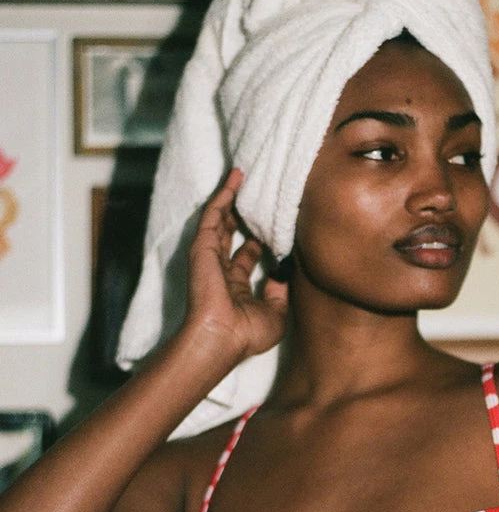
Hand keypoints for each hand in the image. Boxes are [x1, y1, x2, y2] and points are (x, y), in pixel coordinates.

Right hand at [185, 169, 288, 361]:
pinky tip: (235, 179)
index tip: (272, 224)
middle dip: (243, 214)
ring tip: (244, 174)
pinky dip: (223, 196)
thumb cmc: (246, 334)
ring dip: (231, 197)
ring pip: (221, 219)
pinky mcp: (202, 247)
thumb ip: (280, 293)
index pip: (246, 256)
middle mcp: (221, 270)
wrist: (222, 337)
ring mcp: (210, 257)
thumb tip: (283, 273)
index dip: (258, 240)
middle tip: (257, 193)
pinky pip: (213, 215)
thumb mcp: (276, 315)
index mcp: (235, 287)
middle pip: (231, 233)